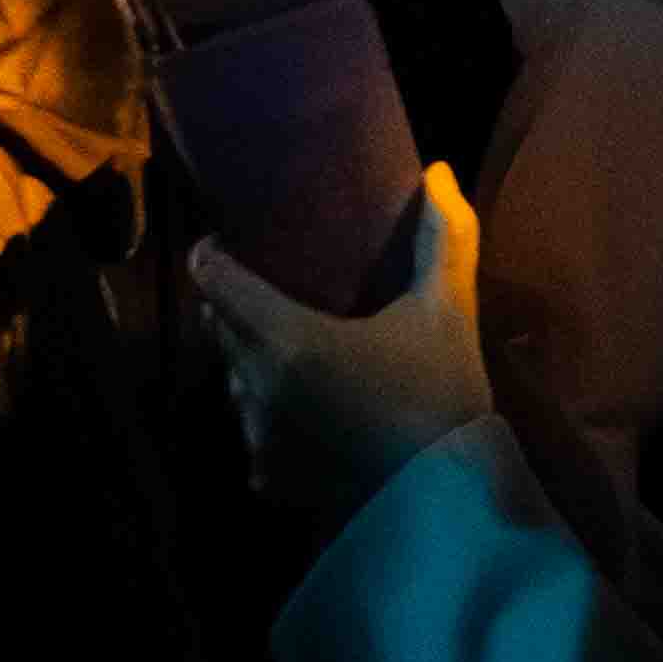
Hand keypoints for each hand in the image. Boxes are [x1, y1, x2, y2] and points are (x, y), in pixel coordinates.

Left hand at [192, 161, 489, 521]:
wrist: (450, 492)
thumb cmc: (444, 392)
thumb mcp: (448, 308)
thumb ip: (443, 236)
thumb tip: (438, 168)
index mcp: (288, 337)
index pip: (215, 280)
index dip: (212, 255)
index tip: (227, 242)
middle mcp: (258, 385)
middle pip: (218, 328)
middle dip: (232, 303)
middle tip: (269, 288)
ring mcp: (259, 436)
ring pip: (232, 379)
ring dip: (249, 359)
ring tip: (290, 349)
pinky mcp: (270, 476)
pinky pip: (252, 430)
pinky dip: (269, 414)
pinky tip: (306, 410)